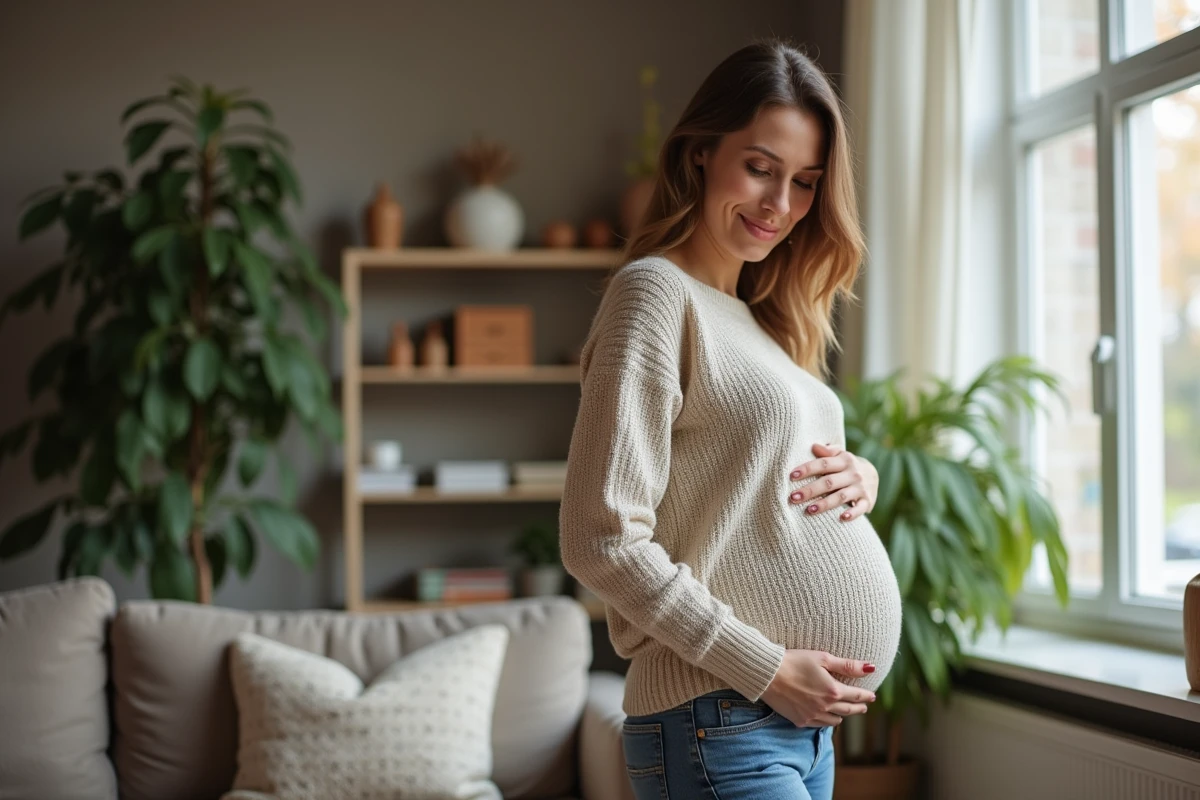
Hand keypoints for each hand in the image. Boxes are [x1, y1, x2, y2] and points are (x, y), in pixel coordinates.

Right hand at [761, 649, 876, 726]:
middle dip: (858, 707)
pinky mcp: (800, 720)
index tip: (872, 695)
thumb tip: (871, 668)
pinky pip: (819, 724)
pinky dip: (826, 720)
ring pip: (835, 721)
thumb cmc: (794, 661)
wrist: (767, 674)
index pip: (856, 696)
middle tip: (863, 705)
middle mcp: (825, 707)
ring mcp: (812, 716)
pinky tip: (826, 716)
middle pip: (848, 710)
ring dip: (843, 715)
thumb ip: (848, 665)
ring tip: (844, 710)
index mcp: (833, 691)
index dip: (866, 695)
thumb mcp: (823, 658)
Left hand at [787, 443, 877, 521]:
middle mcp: (853, 474)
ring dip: (825, 503)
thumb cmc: (847, 466)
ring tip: (809, 510)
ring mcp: (860, 488)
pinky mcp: (867, 501)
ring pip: (841, 496)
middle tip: (793, 497)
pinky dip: (853, 514)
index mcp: (844, 460)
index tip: (792, 476)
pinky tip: (842, 518)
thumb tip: (814, 446)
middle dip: (810, 490)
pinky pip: (860, 508)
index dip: (807, 469)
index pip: (824, 464)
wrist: (874, 476)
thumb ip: (828, 451)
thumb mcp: (840, 455)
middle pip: (829, 482)